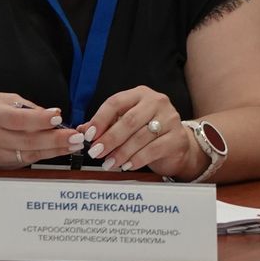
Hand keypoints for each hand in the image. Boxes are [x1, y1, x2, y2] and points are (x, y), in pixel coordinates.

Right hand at [0, 93, 79, 169]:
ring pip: (28, 155)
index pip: (19, 120)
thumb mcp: (4, 99)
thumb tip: (53, 115)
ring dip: (54, 150)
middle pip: (27, 141)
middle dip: (56, 140)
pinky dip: (42, 155)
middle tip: (77, 137)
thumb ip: (28, 109)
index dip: (41, 120)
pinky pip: (24, 161)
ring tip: (74, 145)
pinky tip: (58, 150)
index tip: (59, 116)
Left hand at [77, 87, 199, 179]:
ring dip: (121, 152)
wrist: (177, 145)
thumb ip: (106, 125)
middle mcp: (157, 102)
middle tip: (96, 152)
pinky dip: (137, 159)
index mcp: (140, 94)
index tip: (89, 135)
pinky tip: (127, 165)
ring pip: (140, 137)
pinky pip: (153, 149)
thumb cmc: (147, 132)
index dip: (100, 119)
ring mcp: (170, 119)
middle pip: (129, 120)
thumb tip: (82, 130)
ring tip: (109, 163)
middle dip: (109, 139)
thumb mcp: (126, 123)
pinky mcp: (177, 137)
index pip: (116, 102)